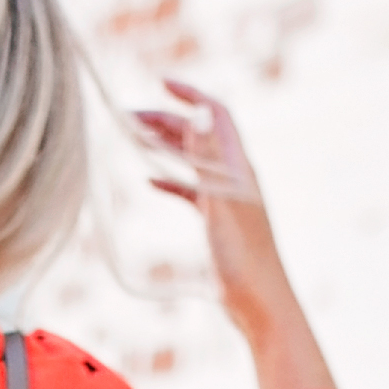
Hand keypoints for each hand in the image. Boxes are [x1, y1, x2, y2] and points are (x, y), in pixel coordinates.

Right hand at [132, 79, 334, 388]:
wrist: (260, 305)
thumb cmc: (244, 261)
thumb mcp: (223, 204)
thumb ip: (209, 161)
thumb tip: (196, 116)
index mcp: (238, 167)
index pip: (215, 114)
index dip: (190, 94)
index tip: (160, 83)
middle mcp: (234, 177)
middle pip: (198, 134)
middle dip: (165, 119)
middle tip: (128, 117)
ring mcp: (226, 199)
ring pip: (191, 160)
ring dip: (164, 146)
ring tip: (133, 139)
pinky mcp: (218, 222)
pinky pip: (190, 191)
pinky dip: (169, 181)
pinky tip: (148, 181)